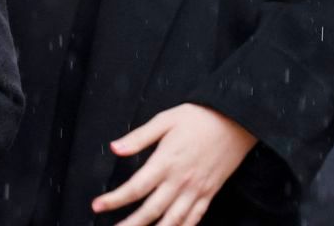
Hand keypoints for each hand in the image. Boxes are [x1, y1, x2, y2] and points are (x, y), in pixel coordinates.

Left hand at [91, 103, 257, 225]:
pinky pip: (195, 218)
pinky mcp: (209, 193)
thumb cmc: (198, 118)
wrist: (236, 122)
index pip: (136, 188)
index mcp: (165, 162)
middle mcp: (180, 181)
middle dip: (131, 224)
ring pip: (173, 220)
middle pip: (151, 211)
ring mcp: (196, 190)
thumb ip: (139, 137)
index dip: (115, 200)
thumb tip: (114, 148)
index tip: (97, 206)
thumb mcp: (165, 120)